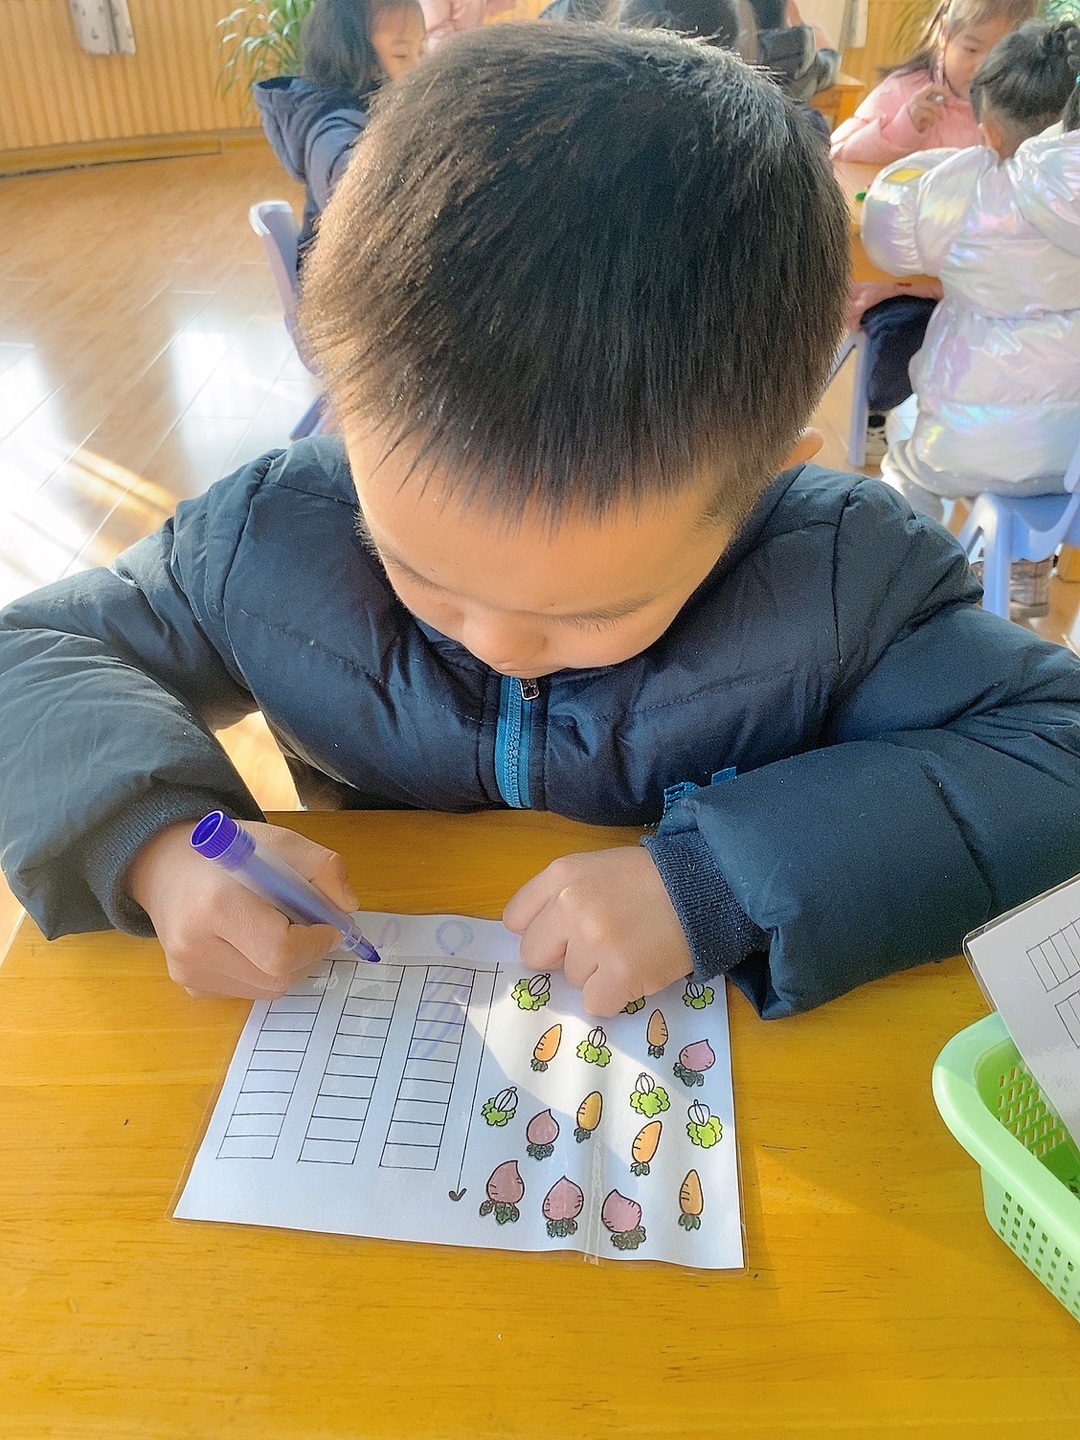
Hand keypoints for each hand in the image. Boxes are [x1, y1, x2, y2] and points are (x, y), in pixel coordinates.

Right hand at [126, 820, 358, 998]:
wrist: (165, 867)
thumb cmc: (227, 853)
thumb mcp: (279, 842)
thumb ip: (322, 866)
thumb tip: (347, 907)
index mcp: (216, 906)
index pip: (279, 950)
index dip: (315, 943)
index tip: (328, 926)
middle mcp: (195, 947)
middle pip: (277, 976)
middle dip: (307, 955)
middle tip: (308, 927)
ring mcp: (190, 972)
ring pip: (267, 989)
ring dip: (288, 965)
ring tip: (277, 928)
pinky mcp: (191, 986)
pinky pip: (247, 991)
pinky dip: (264, 971)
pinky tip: (252, 941)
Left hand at [503, 848, 692, 1016]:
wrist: (704, 887)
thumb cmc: (649, 880)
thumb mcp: (596, 868)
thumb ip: (560, 895)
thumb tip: (541, 940)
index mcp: (560, 875)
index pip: (515, 920)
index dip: (540, 931)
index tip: (563, 934)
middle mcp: (570, 905)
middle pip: (536, 954)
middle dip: (563, 956)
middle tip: (600, 945)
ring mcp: (594, 940)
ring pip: (571, 980)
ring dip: (596, 973)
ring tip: (629, 948)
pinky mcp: (620, 973)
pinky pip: (595, 1003)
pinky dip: (615, 996)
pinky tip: (636, 971)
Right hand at [907, 82, 945, 133]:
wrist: (900, 129)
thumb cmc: (913, 118)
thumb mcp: (920, 106)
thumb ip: (929, 101)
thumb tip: (944, 99)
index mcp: (918, 94)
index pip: (932, 86)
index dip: (942, 89)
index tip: (949, 95)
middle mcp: (917, 97)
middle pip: (934, 92)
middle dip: (942, 98)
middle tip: (945, 106)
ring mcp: (916, 105)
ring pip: (934, 106)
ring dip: (938, 114)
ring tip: (936, 120)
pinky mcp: (916, 114)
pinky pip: (930, 115)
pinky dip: (932, 121)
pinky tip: (929, 124)